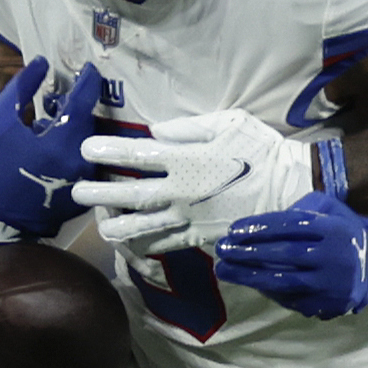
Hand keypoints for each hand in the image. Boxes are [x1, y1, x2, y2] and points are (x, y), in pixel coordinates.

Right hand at [0, 57, 104, 243]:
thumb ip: (20, 88)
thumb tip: (42, 63)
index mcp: (64, 142)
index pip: (86, 100)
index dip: (88, 79)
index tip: (90, 68)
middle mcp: (83, 161)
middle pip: (91, 121)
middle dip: (80, 105)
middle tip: (65, 95)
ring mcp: (87, 180)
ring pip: (90, 141)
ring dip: (78, 127)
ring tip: (55, 121)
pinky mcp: (85, 193)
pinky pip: (88, 161)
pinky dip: (77, 147)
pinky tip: (57, 144)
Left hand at [73, 109, 315, 256]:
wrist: (291, 190)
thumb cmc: (261, 150)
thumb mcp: (229, 123)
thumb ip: (188, 127)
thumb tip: (155, 132)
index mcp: (185, 159)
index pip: (135, 155)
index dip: (107, 151)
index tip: (86, 149)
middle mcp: (181, 191)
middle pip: (129, 195)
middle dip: (99, 193)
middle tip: (76, 192)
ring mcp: (189, 218)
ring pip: (143, 226)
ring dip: (117, 225)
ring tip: (101, 227)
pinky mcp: (202, 237)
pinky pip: (168, 243)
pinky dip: (148, 245)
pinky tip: (135, 244)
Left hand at [215, 191, 367, 317]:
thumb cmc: (344, 232)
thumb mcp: (331, 210)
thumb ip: (304, 208)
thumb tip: (267, 221)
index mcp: (333, 229)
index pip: (289, 226)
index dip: (259, 227)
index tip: (233, 230)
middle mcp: (332, 256)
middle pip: (282, 253)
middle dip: (247, 251)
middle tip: (222, 250)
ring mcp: (329, 283)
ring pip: (283, 280)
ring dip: (248, 276)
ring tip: (224, 271)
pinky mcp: (326, 304)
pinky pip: (290, 299)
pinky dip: (267, 291)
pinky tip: (249, 282)